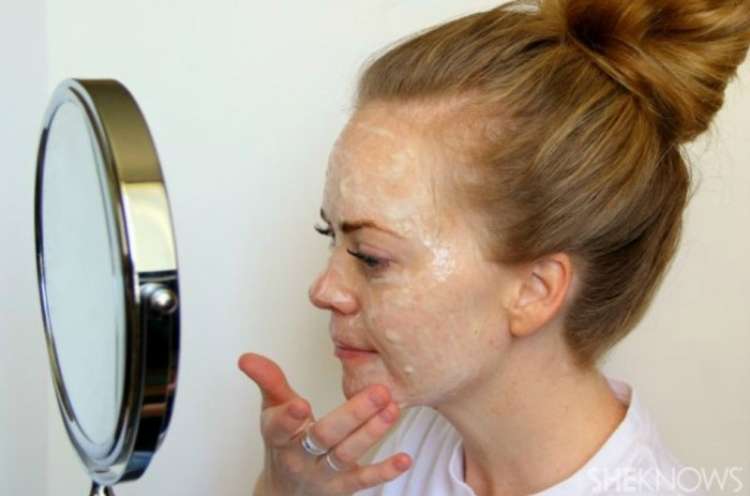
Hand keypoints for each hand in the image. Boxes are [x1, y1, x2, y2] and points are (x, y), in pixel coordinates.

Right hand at [238, 352, 411, 495]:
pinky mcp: (343, 487)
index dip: (287, 418)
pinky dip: (385, 470)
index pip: (278, 428)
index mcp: (278, 437)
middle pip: (324, 437)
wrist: (285, 493)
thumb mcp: (271, 412)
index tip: (299, 404)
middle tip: (380, 392)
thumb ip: (268, 382)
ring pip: (346, 454)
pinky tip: (405, 457)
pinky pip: (364, 480)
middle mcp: (299, 458)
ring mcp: (323, 474)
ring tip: (393, 408)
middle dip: (352, 416)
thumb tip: (246, 357)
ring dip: (372, 433)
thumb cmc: (282, 442)